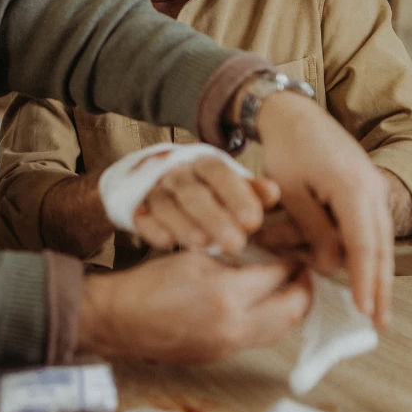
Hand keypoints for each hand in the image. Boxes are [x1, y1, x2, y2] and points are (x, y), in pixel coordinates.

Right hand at [76, 250, 310, 363]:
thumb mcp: (194, 258)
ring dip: (290, 309)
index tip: (294, 251)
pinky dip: (269, 321)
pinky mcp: (220, 356)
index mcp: (226, 295)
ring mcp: (228, 346)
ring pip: (279, 330)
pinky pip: (258, 339)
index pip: (277, 276)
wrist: (119, 318)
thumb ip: (232, 259)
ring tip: (289, 288)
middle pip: (291, 311)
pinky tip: (263, 305)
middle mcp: (234, 326)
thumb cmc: (149, 283)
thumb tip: (262, 258)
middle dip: (304, 289)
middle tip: (304, 271)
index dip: (290, 262)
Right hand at [132, 156, 280, 253]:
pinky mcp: (137, 208)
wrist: (158, 188)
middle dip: (214, 217)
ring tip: (204, 245)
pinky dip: (154, 229)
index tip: (254, 222)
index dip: (237, 195)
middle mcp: (178, 174)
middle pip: (193, 191)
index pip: (220, 173)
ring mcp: (154, 191)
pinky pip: (142, 217)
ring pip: (166, 204)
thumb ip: (252, 192)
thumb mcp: (233, 190)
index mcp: (204, 165)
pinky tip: (169, 244)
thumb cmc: (209, 194)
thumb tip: (274, 193)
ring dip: (185, 224)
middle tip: (235, 243)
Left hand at [252, 90, 393, 326]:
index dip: (365, 281)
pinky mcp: (369, 190)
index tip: (365, 311)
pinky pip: (374, 229)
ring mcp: (374, 189)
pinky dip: (372, 255)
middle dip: (381, 288)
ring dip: (380, 275)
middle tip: (380, 324)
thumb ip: (313, 229)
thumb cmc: (287, 151)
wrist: (295, 115)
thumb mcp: (291, 192)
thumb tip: (333, 266)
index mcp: (352, 189)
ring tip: (378, 309)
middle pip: (381, 248)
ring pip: (382, 241)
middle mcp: (372, 190)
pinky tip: (369, 278)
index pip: (363, 245)